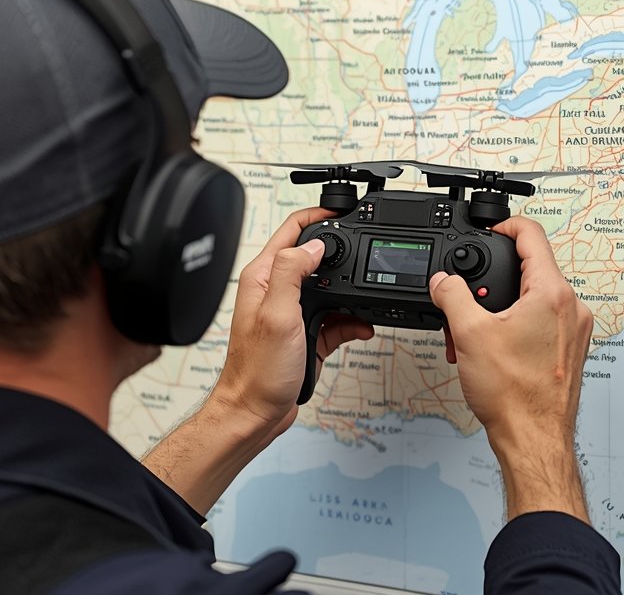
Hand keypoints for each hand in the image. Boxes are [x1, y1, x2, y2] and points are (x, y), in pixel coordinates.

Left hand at [213, 208, 372, 434]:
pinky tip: (362, 327)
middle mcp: (276, 290)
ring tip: (365, 302)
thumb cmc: (257, 370)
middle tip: (367, 257)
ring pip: (332, 289)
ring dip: (352, 295)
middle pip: (316, 257)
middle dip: (343, 257)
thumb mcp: (277, 314)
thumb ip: (293, 272)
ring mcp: (292, 311)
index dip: (319, 215)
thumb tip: (315, 244)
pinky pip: (337, 317)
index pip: (292, 230)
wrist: (256, 413)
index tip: (344, 211)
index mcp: (263, 277)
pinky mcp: (306, 332)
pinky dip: (353, 321)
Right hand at [429, 216, 592, 521]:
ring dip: (500, 309)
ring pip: (533, 300)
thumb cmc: (513, 394)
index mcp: (553, 294)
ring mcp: (573, 332)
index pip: (532, 236)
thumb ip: (452, 296)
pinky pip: (540, 324)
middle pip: (530, 271)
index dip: (506, 226)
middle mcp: (571, 308)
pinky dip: (514, 326)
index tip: (491, 229)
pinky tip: (490, 349)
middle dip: (493, 282)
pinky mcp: (569, 352)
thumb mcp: (470, 333)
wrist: (532, 440)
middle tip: (467, 299)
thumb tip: (443, 281)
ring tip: (474, 333)